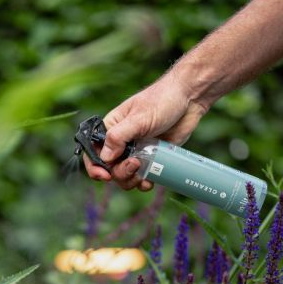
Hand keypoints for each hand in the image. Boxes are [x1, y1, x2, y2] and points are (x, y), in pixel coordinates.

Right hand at [83, 70, 206, 190]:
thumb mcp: (138, 118)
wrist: (189, 100)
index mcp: (110, 129)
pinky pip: (142, 178)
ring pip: (124, 177)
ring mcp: (135, 152)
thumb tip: (104, 158)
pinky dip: (144, 183)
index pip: (92, 152)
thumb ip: (118, 137)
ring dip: (131, 180)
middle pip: (109, 169)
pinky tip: (151, 181)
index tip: (105, 175)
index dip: (94, 167)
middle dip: (120, 173)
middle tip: (134, 164)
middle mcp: (120, 143)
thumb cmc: (162, 100)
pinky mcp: (151, 160)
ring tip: (144, 172)